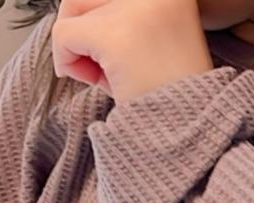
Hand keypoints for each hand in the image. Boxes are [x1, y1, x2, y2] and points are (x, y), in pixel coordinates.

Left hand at [52, 0, 214, 103]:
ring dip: (80, 48)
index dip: (103, 21)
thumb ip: (125, 16)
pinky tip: (96, 84)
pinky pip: (64, 35)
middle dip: (85, 31)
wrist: (189, 139)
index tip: (116, 54)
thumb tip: (73, 6)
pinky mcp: (115, 36)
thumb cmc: (172, 96)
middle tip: (105, 68)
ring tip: (111, 79)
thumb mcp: (157, 41)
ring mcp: (137, 10)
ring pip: (73, 10)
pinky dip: (67, 60)